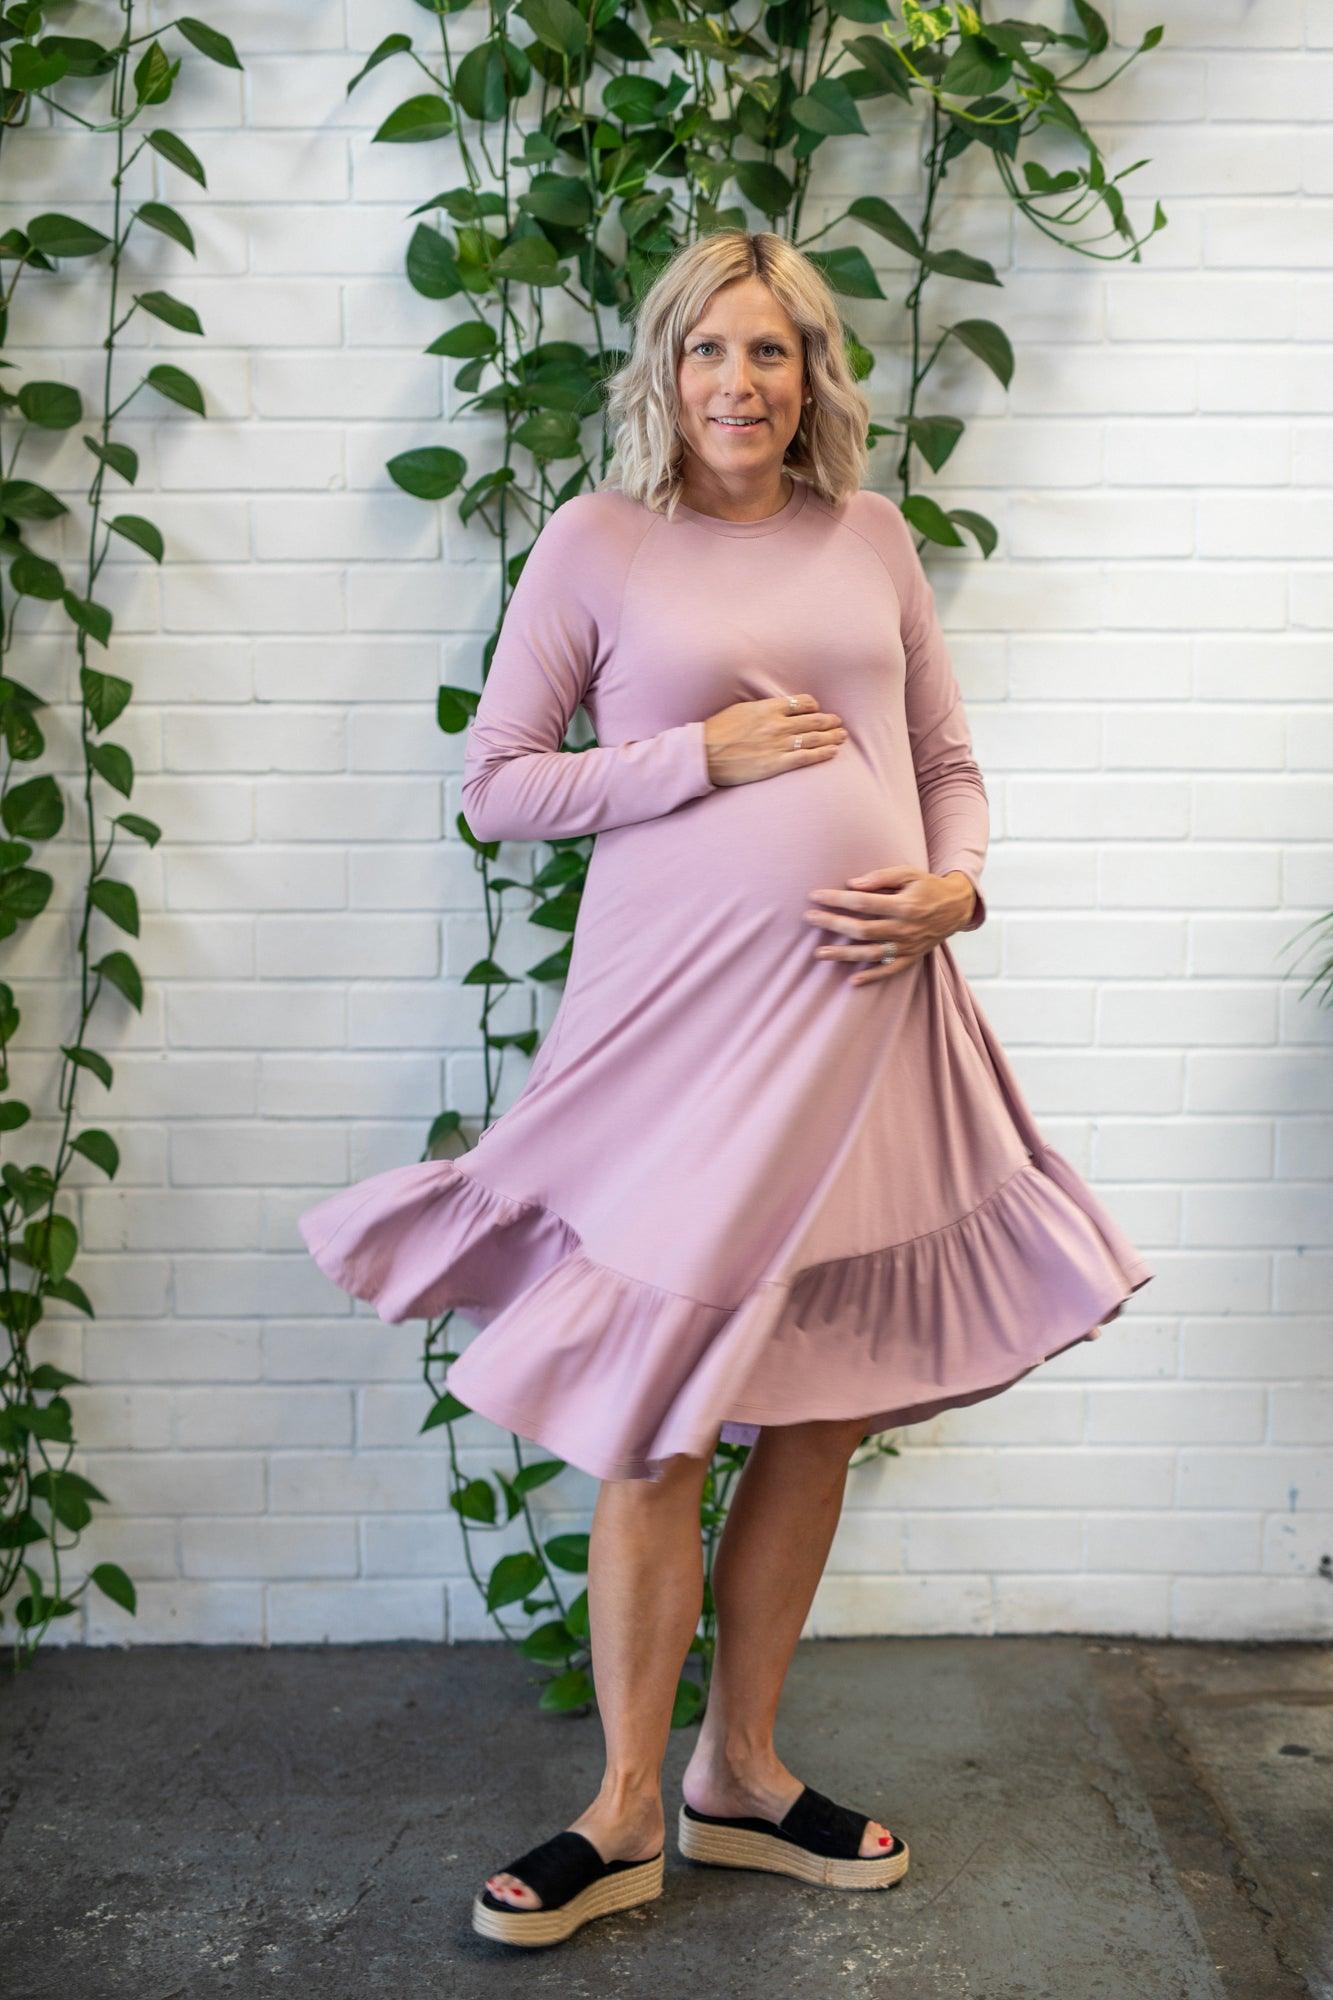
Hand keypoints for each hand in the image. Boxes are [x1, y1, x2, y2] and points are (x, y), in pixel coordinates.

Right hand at [703, 692, 846, 786]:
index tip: (817, 710)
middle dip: (829, 721)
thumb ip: (760, 709)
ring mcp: (779, 744)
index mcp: (768, 708)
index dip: (813, 706)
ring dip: (832, 736)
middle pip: (813, 720)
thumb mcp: (739, 710)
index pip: (801, 703)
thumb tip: (773, 709)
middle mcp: (778, 724)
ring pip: (814, 738)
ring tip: (842, 736)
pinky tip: (833, 752)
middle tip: (838, 722)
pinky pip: (806, 757)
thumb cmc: (717, 731)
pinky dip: (822, 754)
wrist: (705, 754)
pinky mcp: (777, 763)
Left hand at [803, 865, 975, 986]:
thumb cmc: (928, 886)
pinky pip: (889, 971)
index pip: (862, 902)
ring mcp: (908, 946)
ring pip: (870, 953)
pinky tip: (851, 980)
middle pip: (861, 929)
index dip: (837, 899)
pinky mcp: (911, 958)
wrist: (957, 907)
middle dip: (833, 923)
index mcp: (903, 905)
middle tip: (809, 918)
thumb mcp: (909, 873)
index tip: (815, 896)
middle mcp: (905, 928)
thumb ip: (881, 877)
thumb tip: (852, 884)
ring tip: (819, 953)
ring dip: (843, 954)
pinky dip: (871, 977)